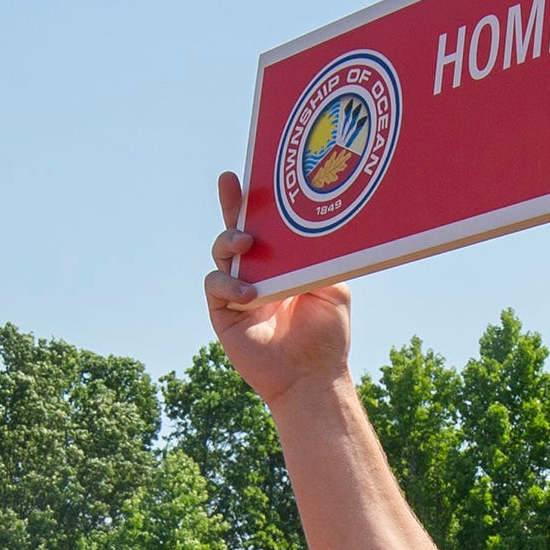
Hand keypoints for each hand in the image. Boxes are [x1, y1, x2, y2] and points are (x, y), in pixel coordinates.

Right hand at [204, 172, 357, 410]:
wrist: (313, 376)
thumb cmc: (327, 334)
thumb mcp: (333, 287)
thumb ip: (320, 258)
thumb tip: (308, 228)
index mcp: (282, 263)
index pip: (266, 225)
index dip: (255, 200)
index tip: (250, 173)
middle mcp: (257, 272)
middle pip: (237, 228)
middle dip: (231, 202)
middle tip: (231, 181)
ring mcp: (237, 291)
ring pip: (221, 253)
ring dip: (230, 243)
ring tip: (246, 244)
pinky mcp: (223, 314)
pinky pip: (215, 287)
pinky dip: (229, 285)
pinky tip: (250, 294)